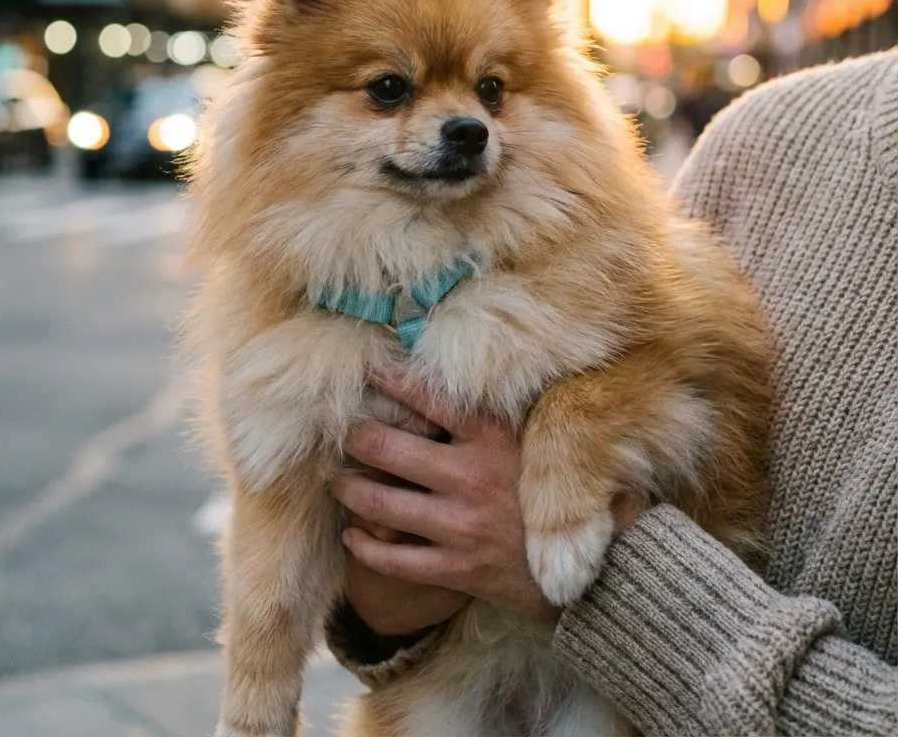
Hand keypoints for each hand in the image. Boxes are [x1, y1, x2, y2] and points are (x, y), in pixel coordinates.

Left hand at [331, 373, 555, 631]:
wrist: (600, 570)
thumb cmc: (565, 492)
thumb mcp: (545, 440)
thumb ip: (507, 411)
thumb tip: (476, 367)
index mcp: (496, 439)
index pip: (430, 398)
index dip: (393, 380)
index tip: (370, 371)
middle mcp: (474, 477)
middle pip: (388, 449)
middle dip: (356, 438)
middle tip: (344, 433)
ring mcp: (463, 526)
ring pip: (381, 505)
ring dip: (349, 490)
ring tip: (337, 481)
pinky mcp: (459, 569)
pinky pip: (395, 560)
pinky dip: (365, 548)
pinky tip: (352, 536)